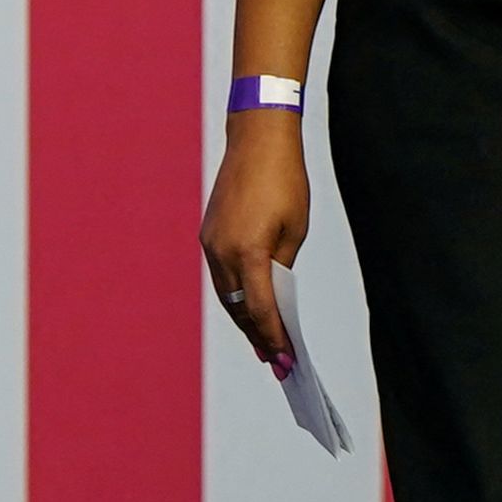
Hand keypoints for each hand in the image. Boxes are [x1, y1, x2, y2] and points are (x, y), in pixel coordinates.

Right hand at [201, 114, 310, 368]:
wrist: (257, 139)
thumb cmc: (284, 181)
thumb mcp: (294, 229)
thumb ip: (281, 266)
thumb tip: (274, 295)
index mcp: (249, 252)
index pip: (262, 309)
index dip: (275, 337)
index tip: (286, 360)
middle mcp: (222, 252)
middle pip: (239, 308)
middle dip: (258, 336)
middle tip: (276, 362)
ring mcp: (211, 243)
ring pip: (227, 295)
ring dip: (244, 319)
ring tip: (263, 341)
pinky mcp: (208, 234)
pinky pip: (222, 275)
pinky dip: (236, 296)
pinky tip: (249, 306)